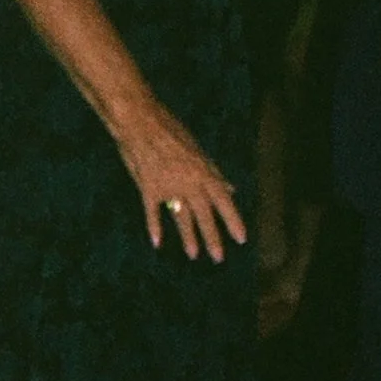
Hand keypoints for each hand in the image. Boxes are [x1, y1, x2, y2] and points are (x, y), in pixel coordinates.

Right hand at [117, 105, 245, 260]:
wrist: (139, 122)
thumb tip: (229, 189)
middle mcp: (189, 182)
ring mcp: (168, 187)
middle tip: (219, 257)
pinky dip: (154, 227)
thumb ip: (213, 172)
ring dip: (188, 237)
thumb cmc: (170, 131)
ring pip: (181, 218)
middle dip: (213, 237)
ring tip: (194, 254)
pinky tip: (157, 243)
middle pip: (204, 215)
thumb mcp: (197, 149)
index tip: (241, 238)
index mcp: (204, 171)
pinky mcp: (148, 189)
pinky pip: (153, 213)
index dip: (233, 220)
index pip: (224, 201)